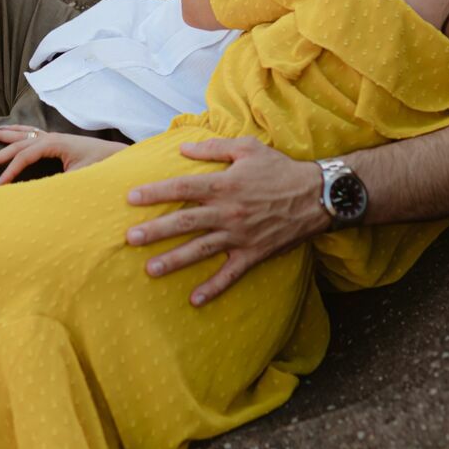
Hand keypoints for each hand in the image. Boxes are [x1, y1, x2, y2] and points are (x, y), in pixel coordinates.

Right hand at [0, 126, 127, 184]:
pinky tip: (9, 132)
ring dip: (2, 135)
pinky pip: (30, 133)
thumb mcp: (80, 178)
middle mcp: (51, 136)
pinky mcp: (57, 140)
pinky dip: (16, 132)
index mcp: (54, 143)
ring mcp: (53, 136)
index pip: (24, 155)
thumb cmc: (102, 166)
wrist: (119, 156)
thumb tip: (39, 195)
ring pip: (21, 133)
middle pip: (17, 142)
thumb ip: (58, 183)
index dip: (9, 171)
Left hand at [125, 136, 328, 305]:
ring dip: (174, 260)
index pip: (182, 188)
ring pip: (201, 249)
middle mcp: (228, 212)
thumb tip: (183, 149)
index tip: (131, 198)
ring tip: (150, 269)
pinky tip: (194, 300)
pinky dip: (213, 288)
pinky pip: (230, 274)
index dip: (155, 192)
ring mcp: (240, 235)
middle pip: (185, 222)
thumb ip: (214, 148)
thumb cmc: (281, 169)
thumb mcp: (248, 149)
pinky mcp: (254, 253)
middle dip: (155, 231)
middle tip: (130, 238)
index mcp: (224, 184)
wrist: (318, 196)